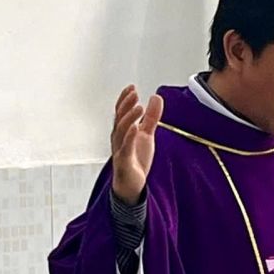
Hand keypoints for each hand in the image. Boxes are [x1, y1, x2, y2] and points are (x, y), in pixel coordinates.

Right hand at [111, 85, 163, 202]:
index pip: (121, 112)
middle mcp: (118, 139)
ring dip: (128, 117)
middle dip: (126, 105)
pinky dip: (129, 136)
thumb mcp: (147, 135)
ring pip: (120, 131)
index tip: (132, 87)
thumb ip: (152, 117)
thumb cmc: (135, 160)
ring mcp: (120, 150)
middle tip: (134, 93)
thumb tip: (156, 98)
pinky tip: (135, 127)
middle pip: (119, 118)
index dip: (124, 99)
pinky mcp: (124, 161)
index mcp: (123, 131)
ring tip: (138, 107)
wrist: (132, 185)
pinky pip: (125, 147)